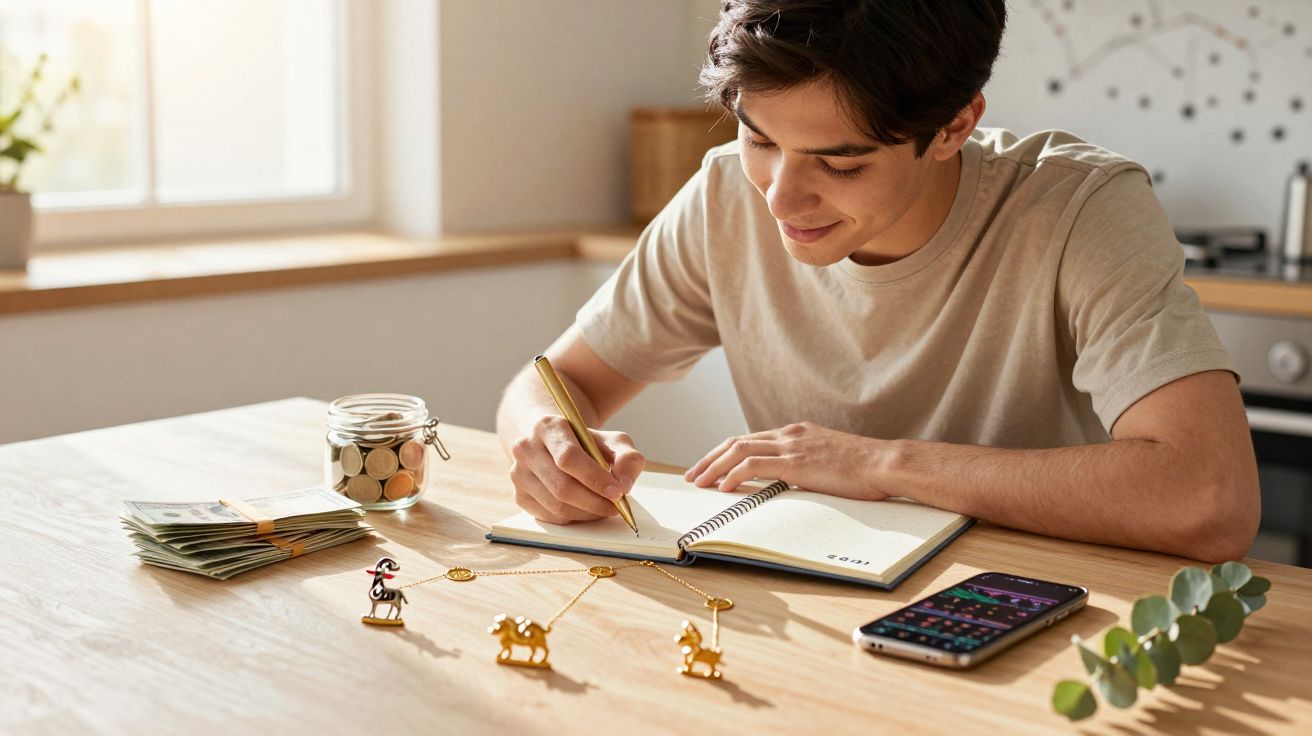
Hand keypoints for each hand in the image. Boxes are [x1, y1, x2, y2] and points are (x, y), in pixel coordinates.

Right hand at [508, 415, 645, 524]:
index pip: (568, 457)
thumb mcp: (611, 440)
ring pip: (556, 506)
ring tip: (604, 507)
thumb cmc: (584, 442)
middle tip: (616, 506)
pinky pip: (550, 516)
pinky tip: (587, 509)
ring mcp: (518, 474)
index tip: (618, 493)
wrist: (550, 441)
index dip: (595, 478)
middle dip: (594, 502)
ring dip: (587, 513)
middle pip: (561, 486)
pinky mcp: (519, 495)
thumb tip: (624, 485)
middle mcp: (526, 448)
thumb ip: (626, 458)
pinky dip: (574, 518)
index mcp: (547, 427)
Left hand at [684, 421, 887, 500]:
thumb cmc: (866, 468)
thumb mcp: (830, 462)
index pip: (751, 439)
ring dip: (714, 467)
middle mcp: (789, 434)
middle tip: (693, 475)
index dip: (725, 453)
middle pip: (736, 441)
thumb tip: (794, 482)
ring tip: (699, 483)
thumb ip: (808, 466)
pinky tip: (723, 488)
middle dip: (710, 458)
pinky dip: (733, 475)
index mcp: (797, 432)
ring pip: (738, 450)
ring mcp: (791, 445)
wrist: (885, 463)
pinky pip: (753, 466)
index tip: (710, 467)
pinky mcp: (795, 462)